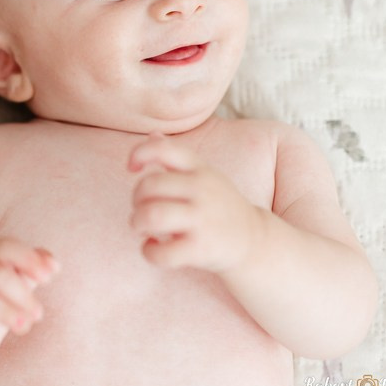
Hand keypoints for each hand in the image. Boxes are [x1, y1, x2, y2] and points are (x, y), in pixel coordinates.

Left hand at [127, 133, 262, 272]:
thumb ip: (175, 156)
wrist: (254, 241)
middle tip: (142, 209)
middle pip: (148, 186)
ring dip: (138, 223)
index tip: (131, 168)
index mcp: (199, 169)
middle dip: (135, 199)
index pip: (163, 149)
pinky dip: (149, 251)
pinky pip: (161, 252)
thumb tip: (152, 133)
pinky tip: (155, 247)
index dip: (139, 154)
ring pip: (152, 216)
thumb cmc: (218, 204)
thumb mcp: (204, 174)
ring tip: (143, 228)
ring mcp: (203, 219)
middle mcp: (202, 190)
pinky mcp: (202, 249)